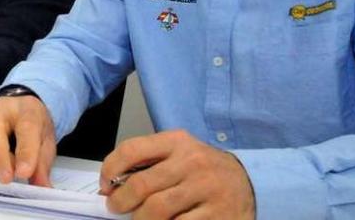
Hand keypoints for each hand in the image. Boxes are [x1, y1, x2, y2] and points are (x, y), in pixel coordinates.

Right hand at [0, 95, 56, 186]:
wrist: (18, 108)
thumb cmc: (33, 126)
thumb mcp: (45, 143)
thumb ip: (42, 166)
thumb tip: (42, 187)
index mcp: (28, 110)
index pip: (27, 128)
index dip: (25, 153)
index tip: (24, 173)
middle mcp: (2, 106)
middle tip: (6, 179)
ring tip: (8, 158)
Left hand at [99, 130, 254, 219]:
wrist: (249, 182)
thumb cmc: (203, 169)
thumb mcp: (179, 153)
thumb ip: (149, 162)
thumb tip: (112, 185)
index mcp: (177, 142)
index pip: (131, 149)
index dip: (110, 168)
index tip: (104, 185)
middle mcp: (192, 162)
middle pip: (142, 185)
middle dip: (121, 201)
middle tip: (115, 208)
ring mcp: (207, 189)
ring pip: (157, 210)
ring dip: (140, 219)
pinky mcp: (218, 215)